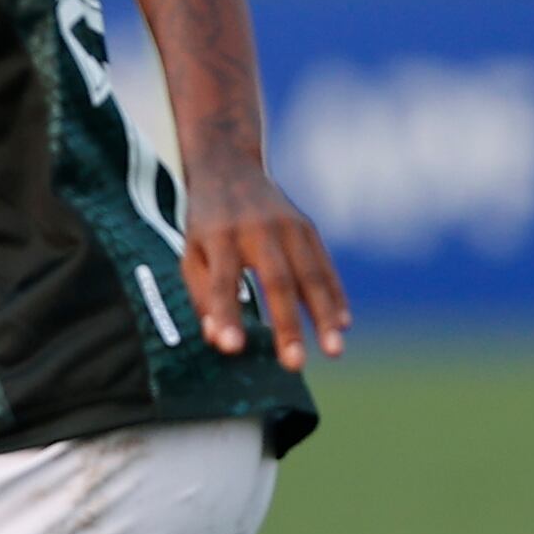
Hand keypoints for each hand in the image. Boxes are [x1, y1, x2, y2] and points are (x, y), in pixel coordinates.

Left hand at [180, 172, 348, 368]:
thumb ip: (203, 294)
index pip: (223, 281)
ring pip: (310, 275)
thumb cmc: (205, 224)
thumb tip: (218, 340)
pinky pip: (325, 266)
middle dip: (287, 325)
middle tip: (294, 365)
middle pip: (276, 281)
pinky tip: (343, 325)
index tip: (232, 348)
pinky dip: (336, 296)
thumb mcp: (190, 252)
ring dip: (324, 316)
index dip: (227, 314)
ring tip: (334, 351)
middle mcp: (257, 230)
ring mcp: (288, 226)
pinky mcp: (307, 227)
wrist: (229, 168)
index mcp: (218, 236)